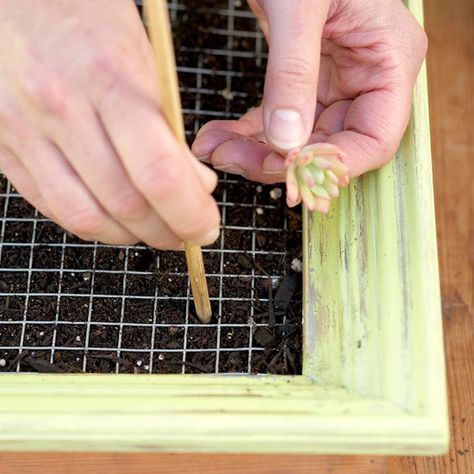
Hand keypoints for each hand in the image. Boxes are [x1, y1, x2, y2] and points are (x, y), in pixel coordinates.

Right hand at [0, 0, 219, 248]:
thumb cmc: (85, 16)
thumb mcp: (143, 60)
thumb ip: (168, 128)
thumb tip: (195, 185)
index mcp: (108, 79)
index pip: (159, 174)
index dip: (190, 214)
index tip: (206, 226)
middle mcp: (60, 108)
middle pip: (125, 204)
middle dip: (167, 231)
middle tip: (186, 233)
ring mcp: (22, 130)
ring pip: (85, 217)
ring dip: (130, 236)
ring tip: (154, 230)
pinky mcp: (1, 146)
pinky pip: (51, 206)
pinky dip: (93, 223)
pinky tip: (114, 219)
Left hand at [192, 0, 427, 182]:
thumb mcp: (301, 7)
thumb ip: (294, 72)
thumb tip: (285, 140)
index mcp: (389, 63)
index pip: (374, 139)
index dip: (334, 164)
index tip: (289, 171)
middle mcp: (366, 79)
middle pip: (329, 145)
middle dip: (279, 160)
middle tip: (231, 159)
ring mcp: (335, 83)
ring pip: (299, 140)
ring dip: (255, 151)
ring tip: (215, 149)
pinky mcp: (304, 82)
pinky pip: (279, 120)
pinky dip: (248, 133)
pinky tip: (219, 137)